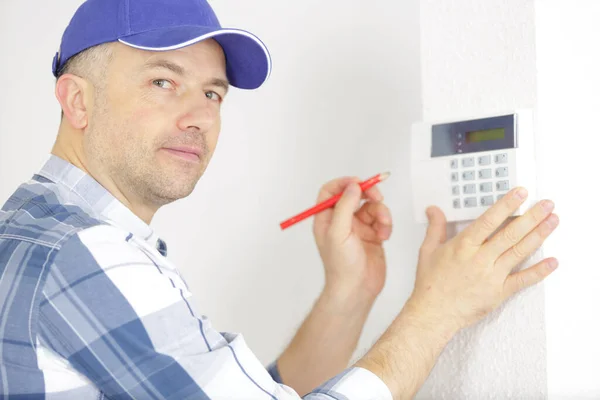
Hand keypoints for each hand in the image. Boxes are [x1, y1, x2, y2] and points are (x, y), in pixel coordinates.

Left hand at [313, 176, 392, 300]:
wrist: (357, 290)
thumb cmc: (342, 266)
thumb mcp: (338, 232)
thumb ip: (344, 206)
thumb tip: (353, 186)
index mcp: (326, 218)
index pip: (331, 191)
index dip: (344, 183)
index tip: (359, 183)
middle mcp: (341, 221)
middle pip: (355, 195)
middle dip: (368, 193)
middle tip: (377, 196)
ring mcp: (357, 228)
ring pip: (372, 207)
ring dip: (381, 213)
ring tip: (383, 227)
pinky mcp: (372, 235)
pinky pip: (382, 220)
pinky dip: (386, 224)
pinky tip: (384, 237)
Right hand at [410, 186, 558, 329]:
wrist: (433, 313)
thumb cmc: (430, 284)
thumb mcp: (428, 251)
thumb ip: (435, 228)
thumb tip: (434, 211)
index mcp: (463, 246)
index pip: (489, 220)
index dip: (506, 205)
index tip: (520, 193)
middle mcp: (480, 259)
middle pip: (510, 233)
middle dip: (531, 216)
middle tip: (546, 204)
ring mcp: (492, 276)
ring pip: (519, 251)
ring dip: (538, 235)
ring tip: (552, 221)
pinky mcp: (499, 292)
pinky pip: (523, 280)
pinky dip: (539, 271)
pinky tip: (552, 261)